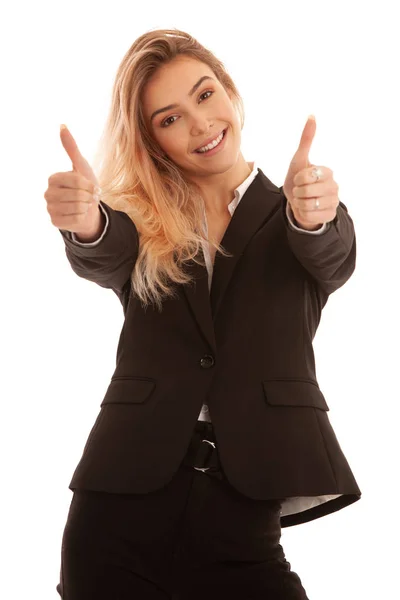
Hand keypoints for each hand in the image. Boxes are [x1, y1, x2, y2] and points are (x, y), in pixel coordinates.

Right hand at [44, 125, 101, 234]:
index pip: (76, 180)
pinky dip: (83, 217)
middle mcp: (48, 193)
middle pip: (77, 195)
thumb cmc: (85, 187)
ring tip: (84, 205)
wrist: (89, 210)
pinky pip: (76, 219)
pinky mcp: (55, 222)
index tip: (91, 186)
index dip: (88, 184)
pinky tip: (80, 215)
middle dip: (88, 197)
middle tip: (88, 198)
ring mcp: (50, 209)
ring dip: (86, 207)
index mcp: (53, 178)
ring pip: (77, 207)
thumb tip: (62, 125)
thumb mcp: (81, 166)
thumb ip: (71, 148)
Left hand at [283, 116, 339, 230]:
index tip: (299, 179)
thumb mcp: (299, 159)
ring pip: (309, 205)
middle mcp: (334, 186)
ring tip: (303, 200)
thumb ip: (306, 139)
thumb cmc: (298, 179)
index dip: (298, 179)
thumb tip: (312, 115)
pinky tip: (307, 209)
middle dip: (298, 192)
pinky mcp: (330, 216)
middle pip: (307, 191)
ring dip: (300, 203)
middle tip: (300, 191)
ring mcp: (334, 202)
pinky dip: (303, 214)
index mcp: (327, 172)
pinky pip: (310, 216)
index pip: (307, 176)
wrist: (297, 202)